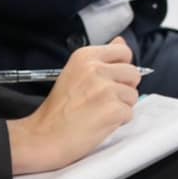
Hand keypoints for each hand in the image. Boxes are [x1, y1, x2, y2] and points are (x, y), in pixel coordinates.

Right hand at [7, 40, 143, 173]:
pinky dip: (118, 122)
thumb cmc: (57, 109)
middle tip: (102, 100)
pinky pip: (129, 114)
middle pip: (133, 74)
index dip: (121, 67)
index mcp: (85, 56)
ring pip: (133, 96)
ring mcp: (106, 89)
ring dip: (121, 106)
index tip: (110, 78)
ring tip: (98, 112)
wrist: (44, 136)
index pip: (123, 51)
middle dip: (123, 88)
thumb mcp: (75, 72)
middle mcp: (96, 69)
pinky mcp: (113, 110)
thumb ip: (101, 58)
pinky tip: (99, 122)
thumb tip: (121, 42)